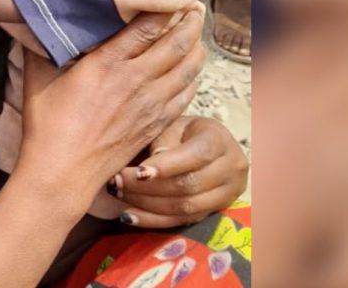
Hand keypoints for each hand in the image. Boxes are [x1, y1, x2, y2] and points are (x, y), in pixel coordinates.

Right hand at [15, 10, 204, 217]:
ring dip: (197, 46)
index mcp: (108, 63)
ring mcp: (151, 104)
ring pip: (188, 67)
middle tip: (193, 6)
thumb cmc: (48, 126)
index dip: (167, 5)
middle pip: (177, 42)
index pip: (150, 25)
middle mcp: (137, 79)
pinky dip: (193, 76)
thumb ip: (40, 47)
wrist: (64, 173)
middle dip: (190, 20)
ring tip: (197, 32)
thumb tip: (31, 21)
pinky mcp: (157, 124)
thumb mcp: (38, 79)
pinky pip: (186, 94)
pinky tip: (191, 69)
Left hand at [110, 116, 247, 227]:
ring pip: (185, 207)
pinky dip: (153, 221)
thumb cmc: (179, 132)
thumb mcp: (171, 126)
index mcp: (219, 139)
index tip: (137, 172)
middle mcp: (231, 168)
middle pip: (189, 185)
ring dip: (146, 205)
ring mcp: (226, 194)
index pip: (196, 156)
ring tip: (118, 194)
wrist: (199, 144)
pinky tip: (128, 216)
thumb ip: (162, 143)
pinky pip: (181, 221)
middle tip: (116, 182)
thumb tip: (147, 172)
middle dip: (148, 187)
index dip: (166, 166)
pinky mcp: (212, 212)